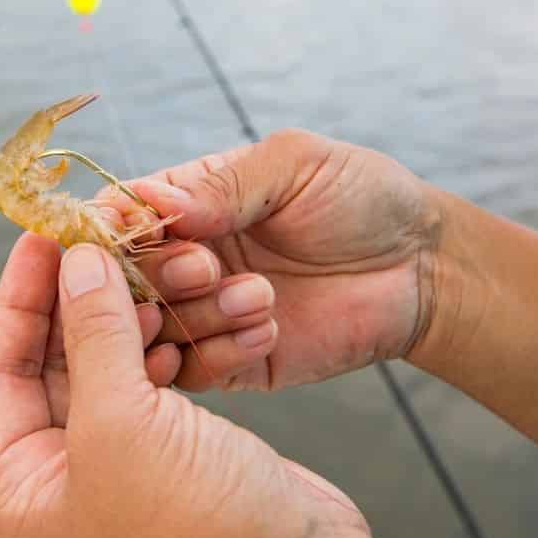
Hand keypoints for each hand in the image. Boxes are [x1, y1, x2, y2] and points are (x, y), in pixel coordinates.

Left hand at [0, 234, 407, 537]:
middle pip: (53, 367)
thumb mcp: (123, 424)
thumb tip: (78, 264)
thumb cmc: (197, 530)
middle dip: (76, 304)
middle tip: (92, 241)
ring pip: (108, 369)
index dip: (18, 303)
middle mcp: (65, 481)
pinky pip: (150, 383)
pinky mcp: (173, 454)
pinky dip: (159, 347)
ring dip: (125, 320)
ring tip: (140, 271)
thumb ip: (94, 336)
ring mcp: (122, 467)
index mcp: (26, 493)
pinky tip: (171, 319)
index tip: (40, 241)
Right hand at [100, 129, 440, 390]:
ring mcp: (208, 314)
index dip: (114, 228)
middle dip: (161, 274)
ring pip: (154, 330)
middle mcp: (188, 260)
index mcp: (192, 203)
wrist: (423, 267)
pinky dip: (218, 354)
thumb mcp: (294, 165)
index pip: (123, 215)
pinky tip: (269, 330)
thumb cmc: (363, 198)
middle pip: (126, 279)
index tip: (130, 232)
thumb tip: (153, 200)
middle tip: (207, 267)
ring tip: (262, 295)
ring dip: (197, 315)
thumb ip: (223, 184)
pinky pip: (194, 373)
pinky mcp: (235, 361)